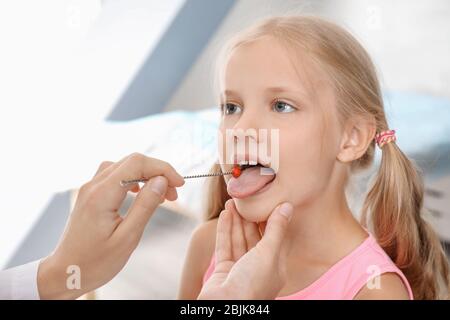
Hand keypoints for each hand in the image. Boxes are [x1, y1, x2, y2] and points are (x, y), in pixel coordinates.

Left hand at [37, 153, 183, 298]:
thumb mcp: (127, 238)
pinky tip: (140, 193)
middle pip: (132, 161)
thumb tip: (161, 181)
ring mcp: (90, 189)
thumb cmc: (95, 262)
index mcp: (102, 195)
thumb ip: (145, 206)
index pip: (137, 163)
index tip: (180, 184)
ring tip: (161, 195)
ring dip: (146, 175)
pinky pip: (115, 175)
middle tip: (174, 194)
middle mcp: (93, 186)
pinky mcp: (91, 194)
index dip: (162, 169)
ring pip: (124, 165)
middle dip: (158, 172)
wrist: (65, 273)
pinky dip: (133, 179)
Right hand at [198, 199, 292, 299]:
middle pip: (254, 236)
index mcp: (275, 266)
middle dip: (249, 217)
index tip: (267, 199)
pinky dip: (224, 230)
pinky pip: (225, 246)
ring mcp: (240, 269)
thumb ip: (276, 230)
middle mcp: (258, 267)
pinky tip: (224, 215)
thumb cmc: (252, 285)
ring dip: (235, 220)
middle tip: (245, 197)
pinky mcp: (223, 270)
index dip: (270, 218)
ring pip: (238, 239)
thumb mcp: (269, 253)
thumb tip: (288, 206)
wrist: (226, 308)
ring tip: (232, 201)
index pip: (274, 237)